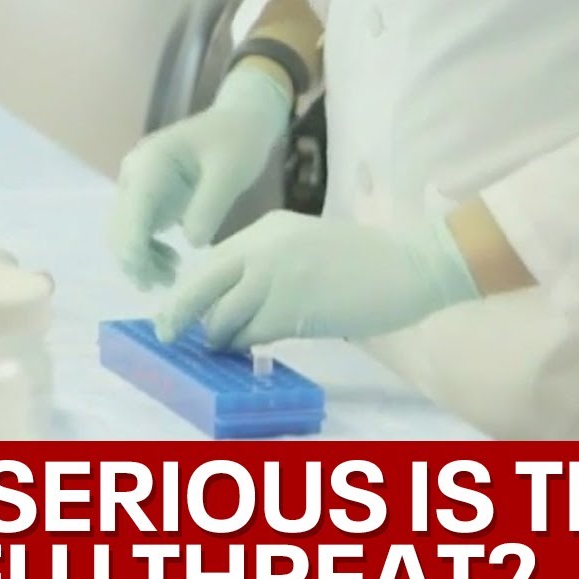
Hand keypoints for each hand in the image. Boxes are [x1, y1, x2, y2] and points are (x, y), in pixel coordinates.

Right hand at [109, 67, 291, 289]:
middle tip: (164, 286)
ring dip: (140, 260)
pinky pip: (138, 231)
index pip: (132, 213)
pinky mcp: (149, 197)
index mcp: (151, 163)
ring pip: (124, 232)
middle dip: (135, 261)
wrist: (239, 122)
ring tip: (171, 278)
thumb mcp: (231, 171)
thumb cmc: (237, 141)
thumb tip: (192, 243)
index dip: (135, 250)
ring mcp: (139, 186)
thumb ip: (210, 205)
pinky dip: (148, 251)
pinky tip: (171, 263)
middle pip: (120, 226)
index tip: (150, 279)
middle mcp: (135, 174)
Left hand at [154, 211, 481, 350]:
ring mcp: (276, 278)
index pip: (209, 260)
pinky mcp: (293, 309)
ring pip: (223, 316)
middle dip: (179, 313)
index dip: (188, 289)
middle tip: (168, 334)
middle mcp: (263, 248)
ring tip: (222, 345)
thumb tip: (231, 298)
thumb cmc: (363, 261)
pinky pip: (251, 334)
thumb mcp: (305, 244)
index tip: (177, 309)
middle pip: (200, 285)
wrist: (410, 264)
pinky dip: (243, 345)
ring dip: (218, 336)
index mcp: (266, 229)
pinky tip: (247, 348)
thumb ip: (268, 262)